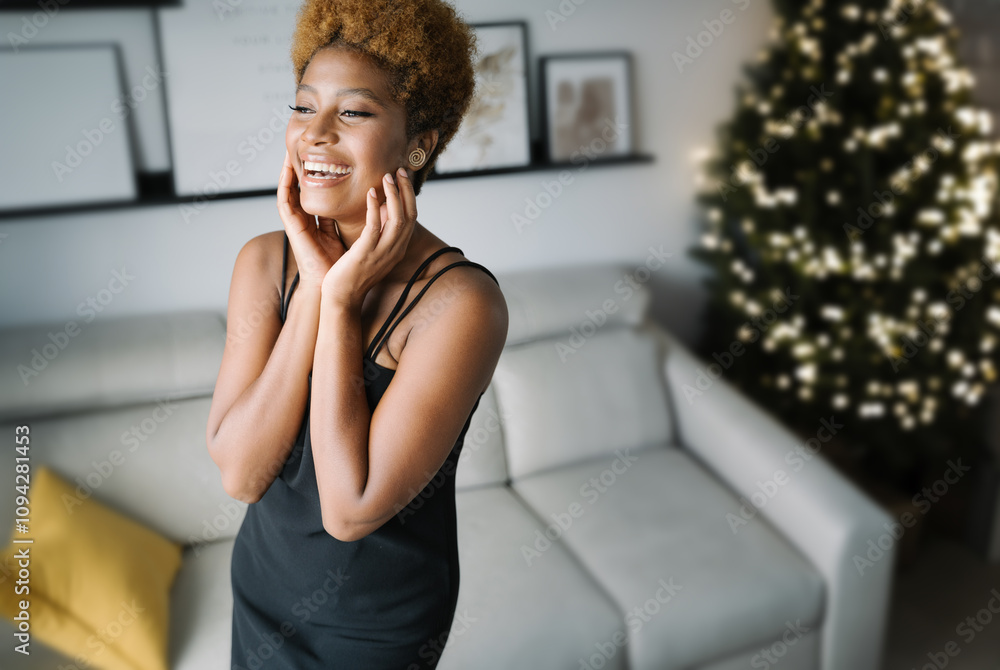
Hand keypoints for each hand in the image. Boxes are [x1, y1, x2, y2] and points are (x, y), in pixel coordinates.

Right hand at [277, 149, 345, 289]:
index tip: (319, 158)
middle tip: (301, 148)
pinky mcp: (292, 227)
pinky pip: (284, 201)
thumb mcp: (344, 233)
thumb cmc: (340, 263)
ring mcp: (296, 222)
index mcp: (316, 222)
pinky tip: (287, 170)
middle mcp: (304, 220)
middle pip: (298, 189)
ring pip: (288, 190)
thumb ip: (346, 217)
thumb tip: (362, 200)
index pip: (313, 194)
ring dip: (288, 171)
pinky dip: (285, 184)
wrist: (333, 284)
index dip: (314, 176)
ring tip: (290, 151)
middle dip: (300, 169)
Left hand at [321, 167, 416, 307]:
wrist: (342, 297)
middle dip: (406, 190)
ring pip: (397, 218)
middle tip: (399, 171)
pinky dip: (375, 207)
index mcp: (397, 249)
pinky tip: (371, 193)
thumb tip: (379, 213)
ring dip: (394, 195)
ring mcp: (382, 253)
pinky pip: (375, 226)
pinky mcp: (366, 253)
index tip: (402, 178)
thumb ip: (379, 235)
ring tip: (387, 176)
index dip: (409, 196)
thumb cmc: (353, 274)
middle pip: (409, 215)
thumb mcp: (372, 252)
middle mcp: (395, 250)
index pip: (411, 218)